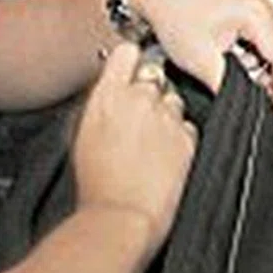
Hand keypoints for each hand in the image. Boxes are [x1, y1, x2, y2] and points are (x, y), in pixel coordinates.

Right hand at [72, 44, 194, 252]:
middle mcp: (139, 100)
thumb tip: (112, 96)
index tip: (133, 71)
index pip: (127, 53)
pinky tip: (166, 159)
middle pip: (155, 76)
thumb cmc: (97, 187)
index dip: (132, 62)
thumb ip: (102, 106)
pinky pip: (189, 127)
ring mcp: (167, 118)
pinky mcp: (188, 139)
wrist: (121, 218)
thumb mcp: (83, 136)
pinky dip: (181, 138)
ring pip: (174, 101)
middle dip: (151, 94)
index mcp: (107, 97)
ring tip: (153, 146)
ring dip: (167, 116)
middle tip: (141, 122)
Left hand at [130, 0, 272, 109]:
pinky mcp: (258, 5)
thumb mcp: (200, 61)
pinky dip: (271, 57)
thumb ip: (230, 87)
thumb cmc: (174, 15)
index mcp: (258, 13)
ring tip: (257, 86)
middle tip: (269, 103)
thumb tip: (249, 105)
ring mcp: (265, 1)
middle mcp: (267, 3)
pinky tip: (252, 68)